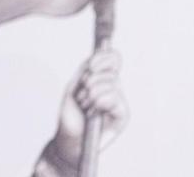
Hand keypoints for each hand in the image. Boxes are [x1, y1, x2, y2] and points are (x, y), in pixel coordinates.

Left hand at [49, 47, 128, 166]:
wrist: (70, 138)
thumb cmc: (71, 114)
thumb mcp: (74, 86)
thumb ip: (86, 70)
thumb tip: (97, 56)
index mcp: (102, 77)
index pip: (113, 58)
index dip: (103, 58)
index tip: (89, 67)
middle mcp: (113, 87)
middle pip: (110, 70)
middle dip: (90, 81)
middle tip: (82, 96)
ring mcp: (119, 100)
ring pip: (110, 83)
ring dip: (91, 95)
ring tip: (86, 107)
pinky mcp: (123, 114)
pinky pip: (114, 98)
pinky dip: (99, 102)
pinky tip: (94, 113)